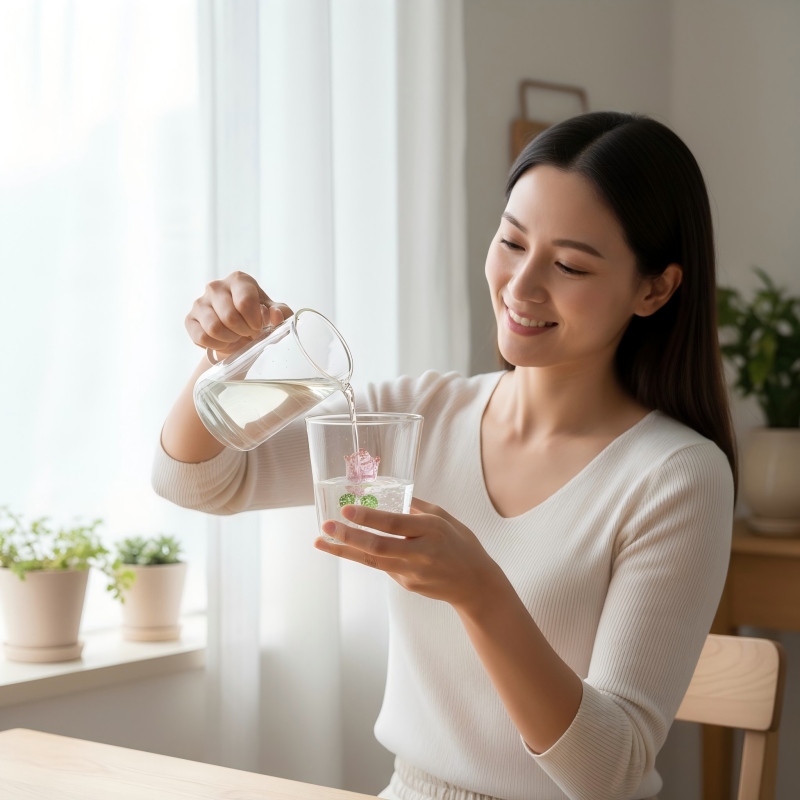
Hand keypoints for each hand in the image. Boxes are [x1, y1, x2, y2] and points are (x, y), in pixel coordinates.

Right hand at [185, 271, 293, 357]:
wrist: (238, 333)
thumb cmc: (258, 318)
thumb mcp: (274, 315)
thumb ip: (281, 313)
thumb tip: (274, 314)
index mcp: (239, 280)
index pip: (245, 301)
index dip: (254, 321)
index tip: (258, 326)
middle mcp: (216, 286)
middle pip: (229, 317)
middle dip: (243, 332)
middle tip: (248, 333)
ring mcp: (200, 302)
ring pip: (214, 328)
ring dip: (230, 339)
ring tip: (236, 337)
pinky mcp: (189, 319)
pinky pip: (201, 337)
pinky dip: (216, 345)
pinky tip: (223, 342)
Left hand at [315, 497, 505, 613]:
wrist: (475, 584)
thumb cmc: (460, 544)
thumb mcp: (443, 517)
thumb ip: (415, 506)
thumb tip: (389, 492)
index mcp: (431, 530)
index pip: (395, 523)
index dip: (369, 517)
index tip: (347, 509)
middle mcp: (420, 552)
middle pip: (379, 547)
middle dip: (349, 536)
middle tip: (327, 525)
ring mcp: (412, 572)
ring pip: (373, 561)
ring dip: (344, 551)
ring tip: (322, 541)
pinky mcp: (407, 585)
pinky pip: (382, 566)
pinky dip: (364, 556)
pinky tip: (347, 547)